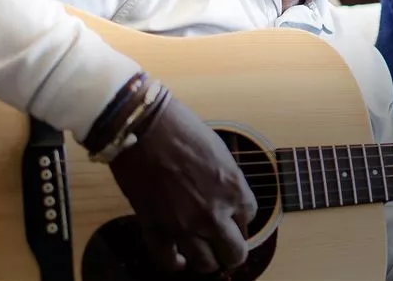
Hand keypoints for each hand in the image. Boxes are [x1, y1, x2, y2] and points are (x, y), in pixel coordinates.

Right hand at [106, 97, 257, 273]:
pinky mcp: (156, 229)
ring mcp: (185, 226)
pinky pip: (168, 260)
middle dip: (233, 251)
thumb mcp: (220, 152)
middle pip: (234, 253)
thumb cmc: (182, 129)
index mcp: (234, 190)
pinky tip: (179, 259)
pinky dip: (175, 263)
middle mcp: (214, 214)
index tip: (232, 215)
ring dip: (207, 260)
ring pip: (205, 264)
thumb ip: (227, 180)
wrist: (143, 128)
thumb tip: (228, 195)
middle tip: (226, 246)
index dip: (240, 217)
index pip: (249, 218)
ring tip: (204, 253)